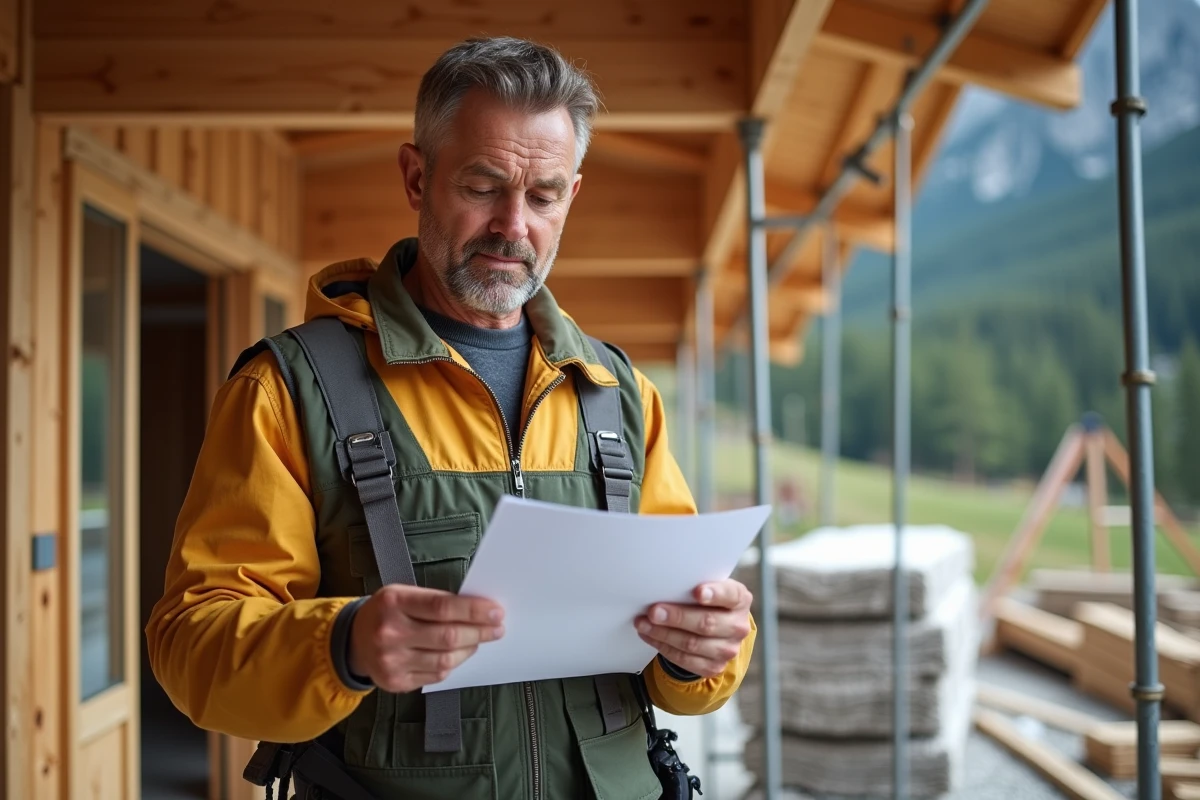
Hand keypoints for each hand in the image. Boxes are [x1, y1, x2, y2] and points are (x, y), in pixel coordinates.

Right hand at [348, 584, 504, 692]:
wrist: (354, 640)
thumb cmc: (387, 613)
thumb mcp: (404, 595)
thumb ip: (436, 601)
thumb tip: (479, 610)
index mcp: (393, 602)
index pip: (442, 607)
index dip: (474, 610)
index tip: (496, 612)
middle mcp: (390, 633)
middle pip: (447, 636)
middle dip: (479, 632)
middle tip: (497, 628)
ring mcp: (391, 661)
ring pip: (445, 659)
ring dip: (469, 649)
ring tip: (477, 640)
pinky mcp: (395, 682)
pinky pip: (436, 675)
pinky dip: (452, 664)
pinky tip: (457, 654)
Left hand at [634, 579, 752, 677]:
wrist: (717, 628)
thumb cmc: (708, 601)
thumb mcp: (709, 586)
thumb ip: (694, 584)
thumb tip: (665, 584)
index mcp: (740, 600)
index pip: (730, 595)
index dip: (714, 594)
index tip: (697, 592)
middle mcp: (738, 626)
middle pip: (706, 623)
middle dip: (677, 617)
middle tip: (654, 611)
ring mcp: (728, 649)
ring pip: (692, 644)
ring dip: (663, 634)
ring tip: (643, 624)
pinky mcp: (714, 667)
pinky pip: (685, 660)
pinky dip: (663, 647)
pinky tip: (650, 636)